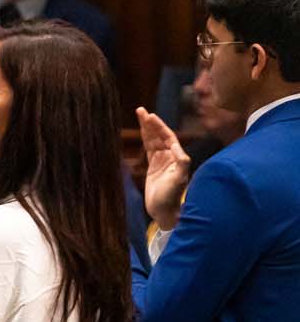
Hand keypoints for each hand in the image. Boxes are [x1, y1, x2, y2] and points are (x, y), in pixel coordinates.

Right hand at [137, 106, 190, 231]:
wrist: (164, 211)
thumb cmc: (172, 196)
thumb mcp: (179, 179)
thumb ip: (181, 163)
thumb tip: (178, 148)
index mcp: (177, 157)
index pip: (167, 136)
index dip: (158, 126)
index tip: (149, 116)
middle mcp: (170, 156)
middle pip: (159, 135)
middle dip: (151, 123)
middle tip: (141, 111)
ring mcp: (161, 161)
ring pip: (153, 140)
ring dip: (147, 128)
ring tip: (140, 115)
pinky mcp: (153, 167)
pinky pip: (148, 148)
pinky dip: (145, 139)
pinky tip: (142, 132)